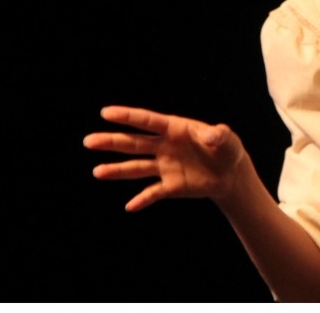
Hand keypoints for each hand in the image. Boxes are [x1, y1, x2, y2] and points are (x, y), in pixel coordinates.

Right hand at [83, 106, 245, 211]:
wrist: (231, 174)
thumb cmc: (228, 149)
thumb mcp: (228, 139)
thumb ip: (219, 135)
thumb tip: (212, 135)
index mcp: (175, 129)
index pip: (147, 121)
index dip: (127, 116)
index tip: (105, 113)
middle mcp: (164, 147)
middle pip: (134, 143)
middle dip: (112, 142)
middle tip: (88, 141)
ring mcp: (165, 166)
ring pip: (136, 168)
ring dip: (117, 170)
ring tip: (97, 172)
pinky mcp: (170, 185)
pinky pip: (152, 193)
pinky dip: (142, 200)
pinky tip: (130, 207)